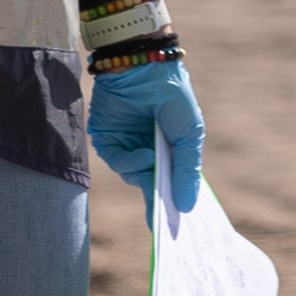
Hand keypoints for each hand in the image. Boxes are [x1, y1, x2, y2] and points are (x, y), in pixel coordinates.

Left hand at [90, 56, 203, 211]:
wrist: (144, 65)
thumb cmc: (172, 95)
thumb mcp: (189, 134)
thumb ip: (187, 170)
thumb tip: (188, 206)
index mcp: (168, 147)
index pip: (170, 181)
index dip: (174, 203)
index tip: (181, 230)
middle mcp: (146, 148)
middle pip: (149, 185)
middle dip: (157, 203)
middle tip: (164, 225)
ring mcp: (126, 144)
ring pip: (132, 175)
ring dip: (145, 175)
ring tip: (157, 166)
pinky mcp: (106, 138)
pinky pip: (117, 161)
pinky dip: (130, 163)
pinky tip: (145, 154)